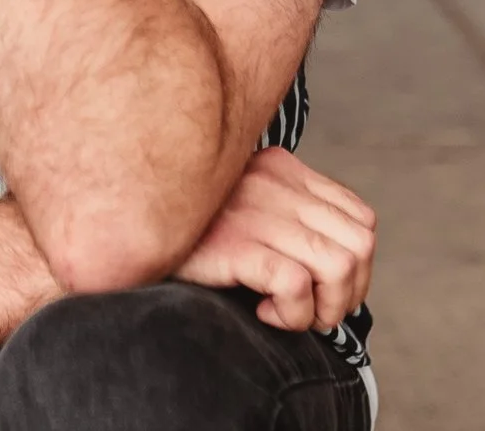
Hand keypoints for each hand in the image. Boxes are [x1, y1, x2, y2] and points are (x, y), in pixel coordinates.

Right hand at [173, 146, 375, 331]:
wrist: (123, 227)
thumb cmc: (189, 231)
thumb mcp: (244, 206)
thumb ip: (285, 217)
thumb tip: (335, 269)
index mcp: (284, 169)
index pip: (361, 218)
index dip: (358, 267)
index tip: (328, 293)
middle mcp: (276, 184)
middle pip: (361, 245)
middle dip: (349, 294)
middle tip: (314, 313)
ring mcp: (256, 212)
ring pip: (339, 267)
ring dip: (324, 308)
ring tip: (289, 314)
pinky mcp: (235, 244)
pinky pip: (296, 287)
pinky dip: (291, 314)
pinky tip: (262, 311)